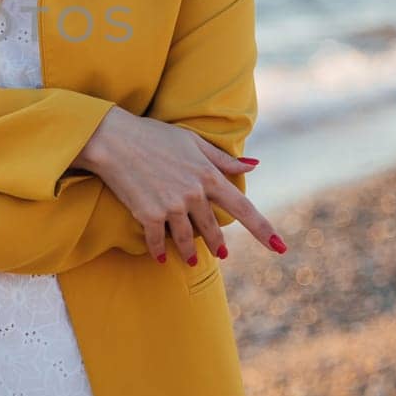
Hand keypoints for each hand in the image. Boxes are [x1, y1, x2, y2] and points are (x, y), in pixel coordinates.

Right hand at [79, 107, 286, 263]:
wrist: (114, 139)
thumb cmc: (153, 135)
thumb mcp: (191, 141)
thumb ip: (222, 159)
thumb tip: (253, 166)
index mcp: (208, 176)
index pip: (244, 209)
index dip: (264, 230)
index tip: (281, 247)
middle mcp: (194, 194)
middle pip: (213, 229)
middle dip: (218, 243)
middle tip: (222, 253)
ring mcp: (172, 207)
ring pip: (188, 238)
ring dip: (191, 252)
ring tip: (192, 260)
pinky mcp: (149, 215)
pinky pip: (159, 241)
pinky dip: (159, 250)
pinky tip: (161, 257)